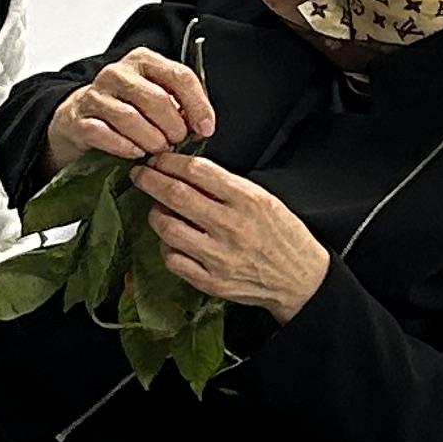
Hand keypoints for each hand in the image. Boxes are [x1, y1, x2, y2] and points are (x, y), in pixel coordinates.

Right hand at [47, 48, 213, 178]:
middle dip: (174, 127)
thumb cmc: (126, 110)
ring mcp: (95, 95)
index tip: (206, 129)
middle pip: (157, 99)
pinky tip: (135, 153)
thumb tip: (202, 127)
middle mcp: (117, 73)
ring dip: (151, 140)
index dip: (198, 105)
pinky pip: (104, 134)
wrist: (79, 119)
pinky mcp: (78, 119)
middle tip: (176, 143)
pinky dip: (125, 147)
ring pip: (131, 118)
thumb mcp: (156, 99)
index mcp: (143, 61)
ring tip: (157, 150)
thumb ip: (180, 106)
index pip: (180, 76)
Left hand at [140, 151, 328, 318]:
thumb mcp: (264, 199)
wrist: (301, 279)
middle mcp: (231, 227)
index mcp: (248, 200)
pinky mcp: (212, 282)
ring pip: (168, 228)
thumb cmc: (283, 235)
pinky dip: (167, 245)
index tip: (159, 159)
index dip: (170, 161)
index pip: (197, 171)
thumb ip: (227, 186)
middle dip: (150, 180)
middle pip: (175, 196)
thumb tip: (186, 171)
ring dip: (156, 213)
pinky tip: (174, 239)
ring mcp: (220, 257)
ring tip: (159, 208)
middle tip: (140, 175)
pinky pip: (173, 259)